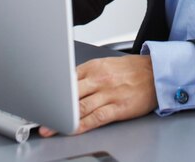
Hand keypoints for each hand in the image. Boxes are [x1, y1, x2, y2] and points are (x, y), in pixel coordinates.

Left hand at [39, 55, 156, 136]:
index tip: (39, 100)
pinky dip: (82, 125)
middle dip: (53, 106)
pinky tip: (72, 130)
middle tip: (38, 115)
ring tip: (49, 127)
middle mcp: (100, 78)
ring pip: (80, 107)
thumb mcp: (106, 64)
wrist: (156, 72)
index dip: (51, 91)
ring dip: (62, 119)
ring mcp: (109, 93)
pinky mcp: (119, 107)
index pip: (67, 78)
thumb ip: (86, 74)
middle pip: (70, 93)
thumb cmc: (131, 70)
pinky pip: (97, 118)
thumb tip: (65, 84)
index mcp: (95, 66)